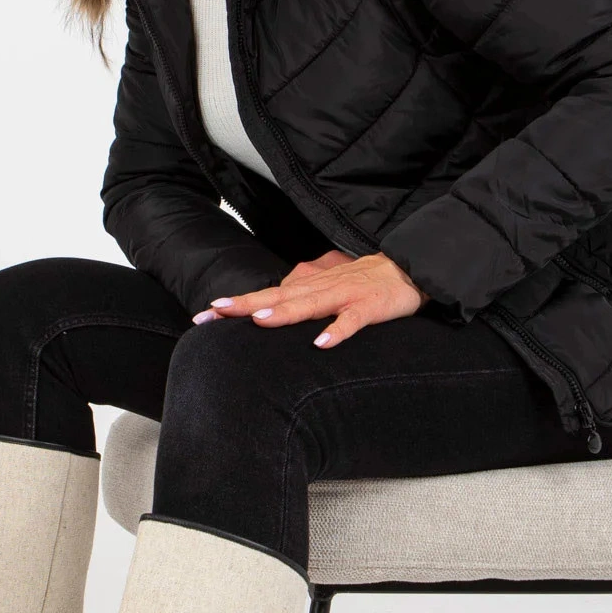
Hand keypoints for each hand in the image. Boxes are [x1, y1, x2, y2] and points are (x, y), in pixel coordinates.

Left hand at [191, 249, 427, 347]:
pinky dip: (338, 330)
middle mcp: (321, 289)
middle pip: (278, 298)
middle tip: (214, 312)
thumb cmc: (363, 283)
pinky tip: (322, 343)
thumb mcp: (326, 290)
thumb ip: (300, 299)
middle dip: (245, 306)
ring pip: (310, 305)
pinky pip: (352, 321)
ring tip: (258, 321)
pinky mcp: (370, 307)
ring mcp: (345, 296)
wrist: (407, 269)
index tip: (204, 313)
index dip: (236, 304)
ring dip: (284, 313)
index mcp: (309, 288)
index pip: (267, 296)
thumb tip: (270, 310)